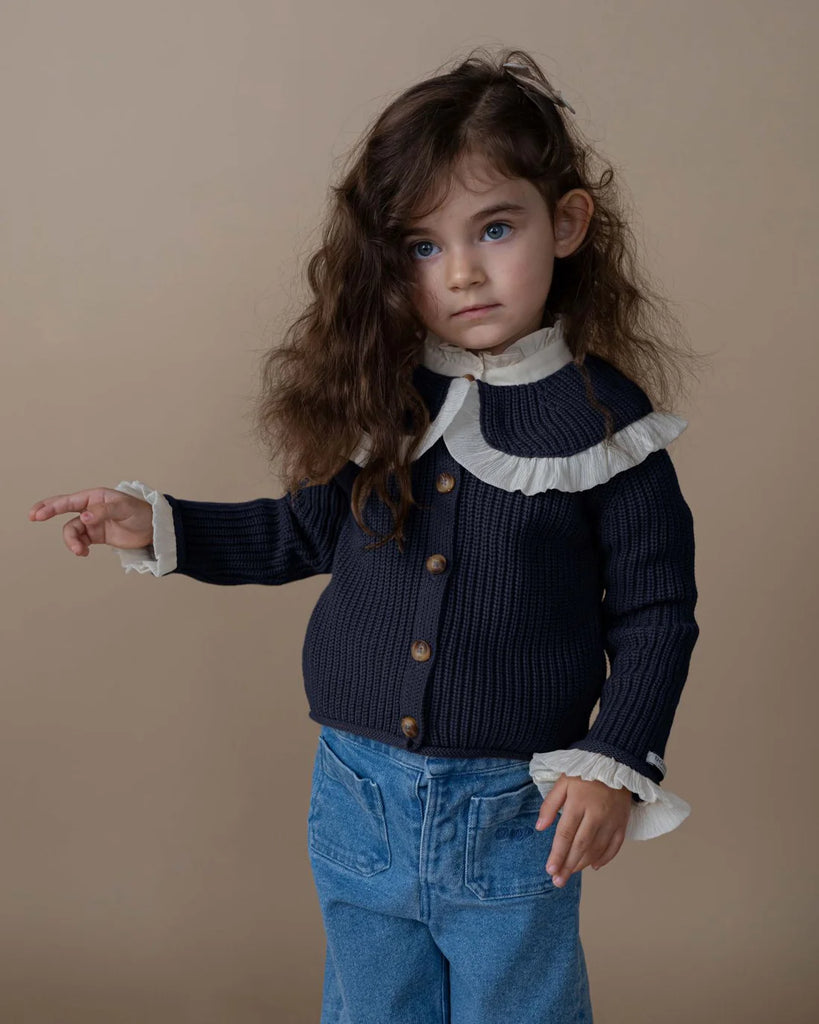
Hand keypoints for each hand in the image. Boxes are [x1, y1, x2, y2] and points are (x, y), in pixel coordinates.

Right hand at [28, 488, 153, 555]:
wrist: (154, 529)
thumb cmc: (142, 513)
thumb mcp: (124, 509)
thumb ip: (103, 511)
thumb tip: (83, 517)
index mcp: (95, 496)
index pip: (69, 500)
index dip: (52, 506)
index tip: (39, 515)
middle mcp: (90, 507)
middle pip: (62, 508)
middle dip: (47, 511)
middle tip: (33, 517)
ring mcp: (92, 522)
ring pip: (71, 530)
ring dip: (72, 541)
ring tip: (81, 551)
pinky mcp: (96, 535)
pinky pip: (80, 541)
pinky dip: (78, 547)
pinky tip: (84, 552)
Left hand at [535, 772, 632, 885]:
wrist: (615, 762)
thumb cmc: (584, 772)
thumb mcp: (563, 782)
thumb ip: (550, 805)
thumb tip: (539, 827)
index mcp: (578, 804)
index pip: (565, 835)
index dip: (557, 854)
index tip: (549, 870)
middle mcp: (596, 815)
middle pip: (580, 846)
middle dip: (568, 866)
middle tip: (558, 881)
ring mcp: (611, 821)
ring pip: (597, 849)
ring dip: (583, 864)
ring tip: (570, 873)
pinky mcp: (622, 823)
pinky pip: (614, 846)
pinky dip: (605, 858)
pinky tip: (593, 866)